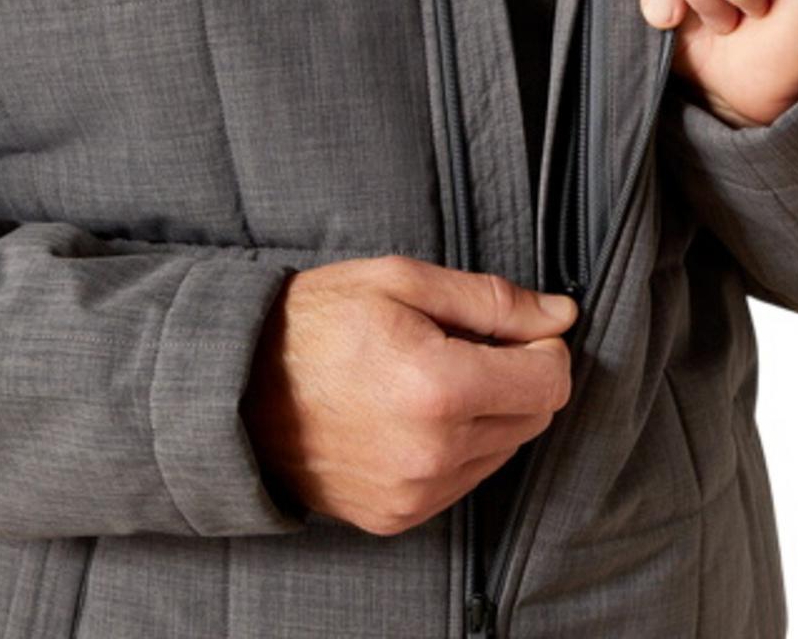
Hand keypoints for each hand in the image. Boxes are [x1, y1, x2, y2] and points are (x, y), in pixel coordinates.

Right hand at [240, 254, 577, 536]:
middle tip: (464, 343)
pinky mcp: (397, 516)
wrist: (236, 387)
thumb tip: (561, 315)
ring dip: (489, 410)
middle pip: (535, 417)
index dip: (542, 345)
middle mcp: (433, 453)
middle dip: (517, 375)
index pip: (550, 381)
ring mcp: (414, 493)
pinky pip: (465, 478)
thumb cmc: (316, 320)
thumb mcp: (402, 280)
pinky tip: (412, 412)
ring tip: (429, 375)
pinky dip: (458, 444)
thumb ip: (492, 300)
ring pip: (504, 449)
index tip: (511, 328)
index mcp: (438, 387)